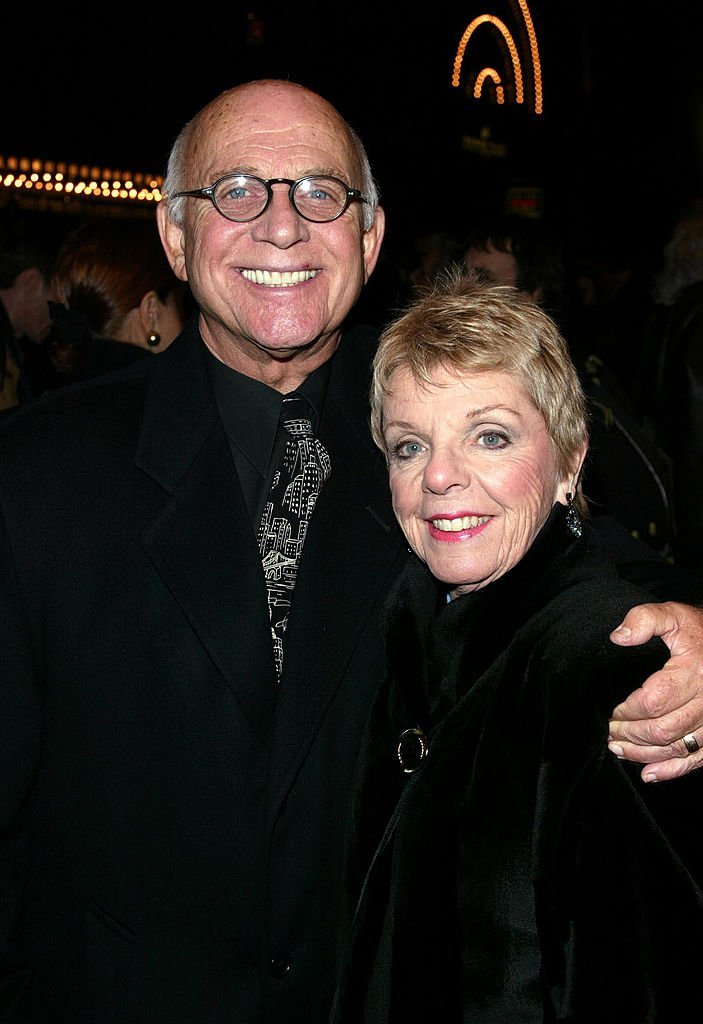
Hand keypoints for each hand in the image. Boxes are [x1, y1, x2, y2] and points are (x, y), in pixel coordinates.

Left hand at [608, 601, 702, 781]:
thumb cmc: (698, 629)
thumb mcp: (672, 615)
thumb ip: (644, 620)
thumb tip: (618, 637)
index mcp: (692, 672)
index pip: (654, 701)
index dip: (627, 711)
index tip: (610, 709)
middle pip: (662, 729)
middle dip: (630, 733)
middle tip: (608, 730)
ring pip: (676, 747)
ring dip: (643, 753)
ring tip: (617, 748)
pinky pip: (697, 759)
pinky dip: (672, 770)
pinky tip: (649, 773)